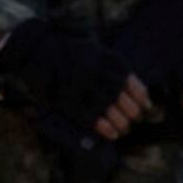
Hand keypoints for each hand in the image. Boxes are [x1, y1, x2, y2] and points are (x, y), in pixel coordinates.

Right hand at [0, 23, 143, 143]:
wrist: (36, 49)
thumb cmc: (70, 53)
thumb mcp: (96, 53)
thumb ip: (114, 70)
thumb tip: (140, 96)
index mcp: (108, 60)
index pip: (134, 85)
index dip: (143, 100)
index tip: (146, 108)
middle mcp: (97, 73)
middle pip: (124, 101)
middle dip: (133, 114)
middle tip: (133, 119)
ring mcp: (81, 86)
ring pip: (110, 112)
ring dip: (121, 124)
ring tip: (123, 128)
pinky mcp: (67, 99)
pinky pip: (92, 118)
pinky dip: (105, 128)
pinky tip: (112, 133)